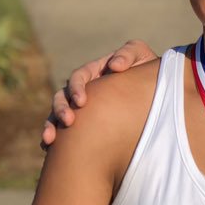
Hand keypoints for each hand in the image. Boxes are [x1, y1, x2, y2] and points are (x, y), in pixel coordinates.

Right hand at [41, 40, 158, 145]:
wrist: (155, 89)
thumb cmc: (145, 68)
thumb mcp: (140, 54)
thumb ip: (128, 54)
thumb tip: (114, 66)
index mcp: (94, 72)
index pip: (78, 77)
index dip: (76, 88)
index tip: (82, 102)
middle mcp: (84, 89)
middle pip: (62, 97)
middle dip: (60, 109)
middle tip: (68, 121)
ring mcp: (82, 107)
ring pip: (58, 115)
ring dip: (51, 125)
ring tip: (49, 140)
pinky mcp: (85, 123)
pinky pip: (66, 132)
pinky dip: (55, 140)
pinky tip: (49, 150)